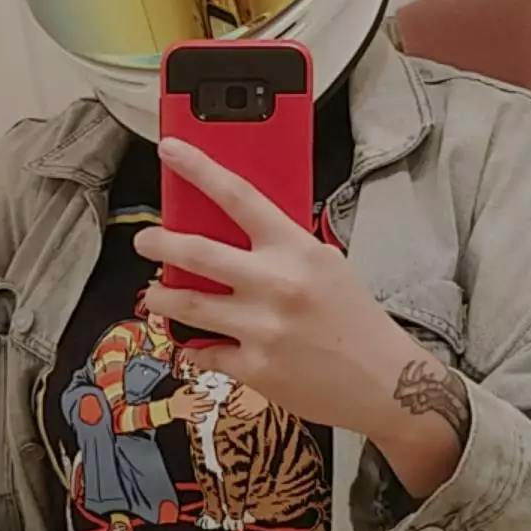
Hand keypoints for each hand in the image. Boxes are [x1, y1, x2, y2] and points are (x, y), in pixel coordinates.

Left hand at [134, 139, 467, 497]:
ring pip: (186, 304)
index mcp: (295, 249)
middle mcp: (275, 283)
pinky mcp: (254, 367)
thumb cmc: (354, 318)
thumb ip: (282, 246)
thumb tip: (231, 228)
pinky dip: (192, 345)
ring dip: (159, 297)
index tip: (170, 149)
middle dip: (158, 243)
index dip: (198, 168)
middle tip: (145, 241)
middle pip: (195, 251)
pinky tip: (191, 342)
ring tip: (153, 294)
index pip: (238, 196)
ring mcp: (262, 327)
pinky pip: (204, 351)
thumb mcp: (326, 264)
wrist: (385, 381)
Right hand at [168, 383, 214, 420]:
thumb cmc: (174, 399)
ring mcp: (190, 411)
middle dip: (209, 402)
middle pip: (202, 403)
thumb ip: (186, 387)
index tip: (208, 393)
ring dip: (207, 409)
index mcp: (189, 398)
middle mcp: (191, 404)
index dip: (204, 393)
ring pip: (200, 410)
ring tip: (212, 407)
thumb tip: (192, 385)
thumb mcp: (179, 391)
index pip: (199, 395)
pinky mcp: (188, 416)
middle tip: (214, 401)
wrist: (168, 408)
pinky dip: (200, 419)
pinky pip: (195, 419)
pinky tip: (204, 418)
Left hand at [227, 382, 269, 418]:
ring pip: (240, 415)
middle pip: (235, 412)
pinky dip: (244, 417)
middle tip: (230, 412)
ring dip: (237, 415)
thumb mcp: (243, 387)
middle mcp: (244, 406)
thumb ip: (235, 393)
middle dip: (231, 412)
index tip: (228, 408)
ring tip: (236, 414)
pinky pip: (247, 417)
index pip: (231, 407)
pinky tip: (243, 415)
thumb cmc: (254, 387)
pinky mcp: (255, 412)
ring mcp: (250, 410)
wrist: (266, 391)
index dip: (228, 408)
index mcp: (240, 400)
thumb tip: (229, 399)